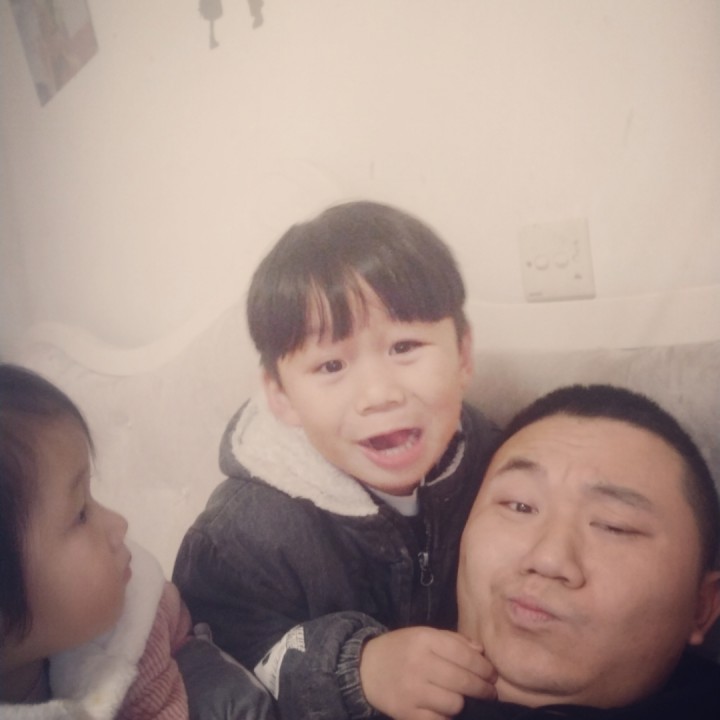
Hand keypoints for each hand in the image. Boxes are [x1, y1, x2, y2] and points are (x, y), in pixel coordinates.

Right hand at [359, 626, 496, 719]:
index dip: (484, 667)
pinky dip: (446, 715)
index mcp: (424, 640)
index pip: (464, 655)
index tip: (492, 674)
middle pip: (463, 681)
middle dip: (483, 688)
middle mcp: (419, 664)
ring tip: (463, 698)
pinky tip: (445, 708)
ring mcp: (412, 691)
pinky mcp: (406, 713)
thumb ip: (453, 640)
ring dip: (463, 702)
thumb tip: (481, 653)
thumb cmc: (401, 649)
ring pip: (455, 704)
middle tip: (490, 691)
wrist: (365, 669)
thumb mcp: (424, 635)